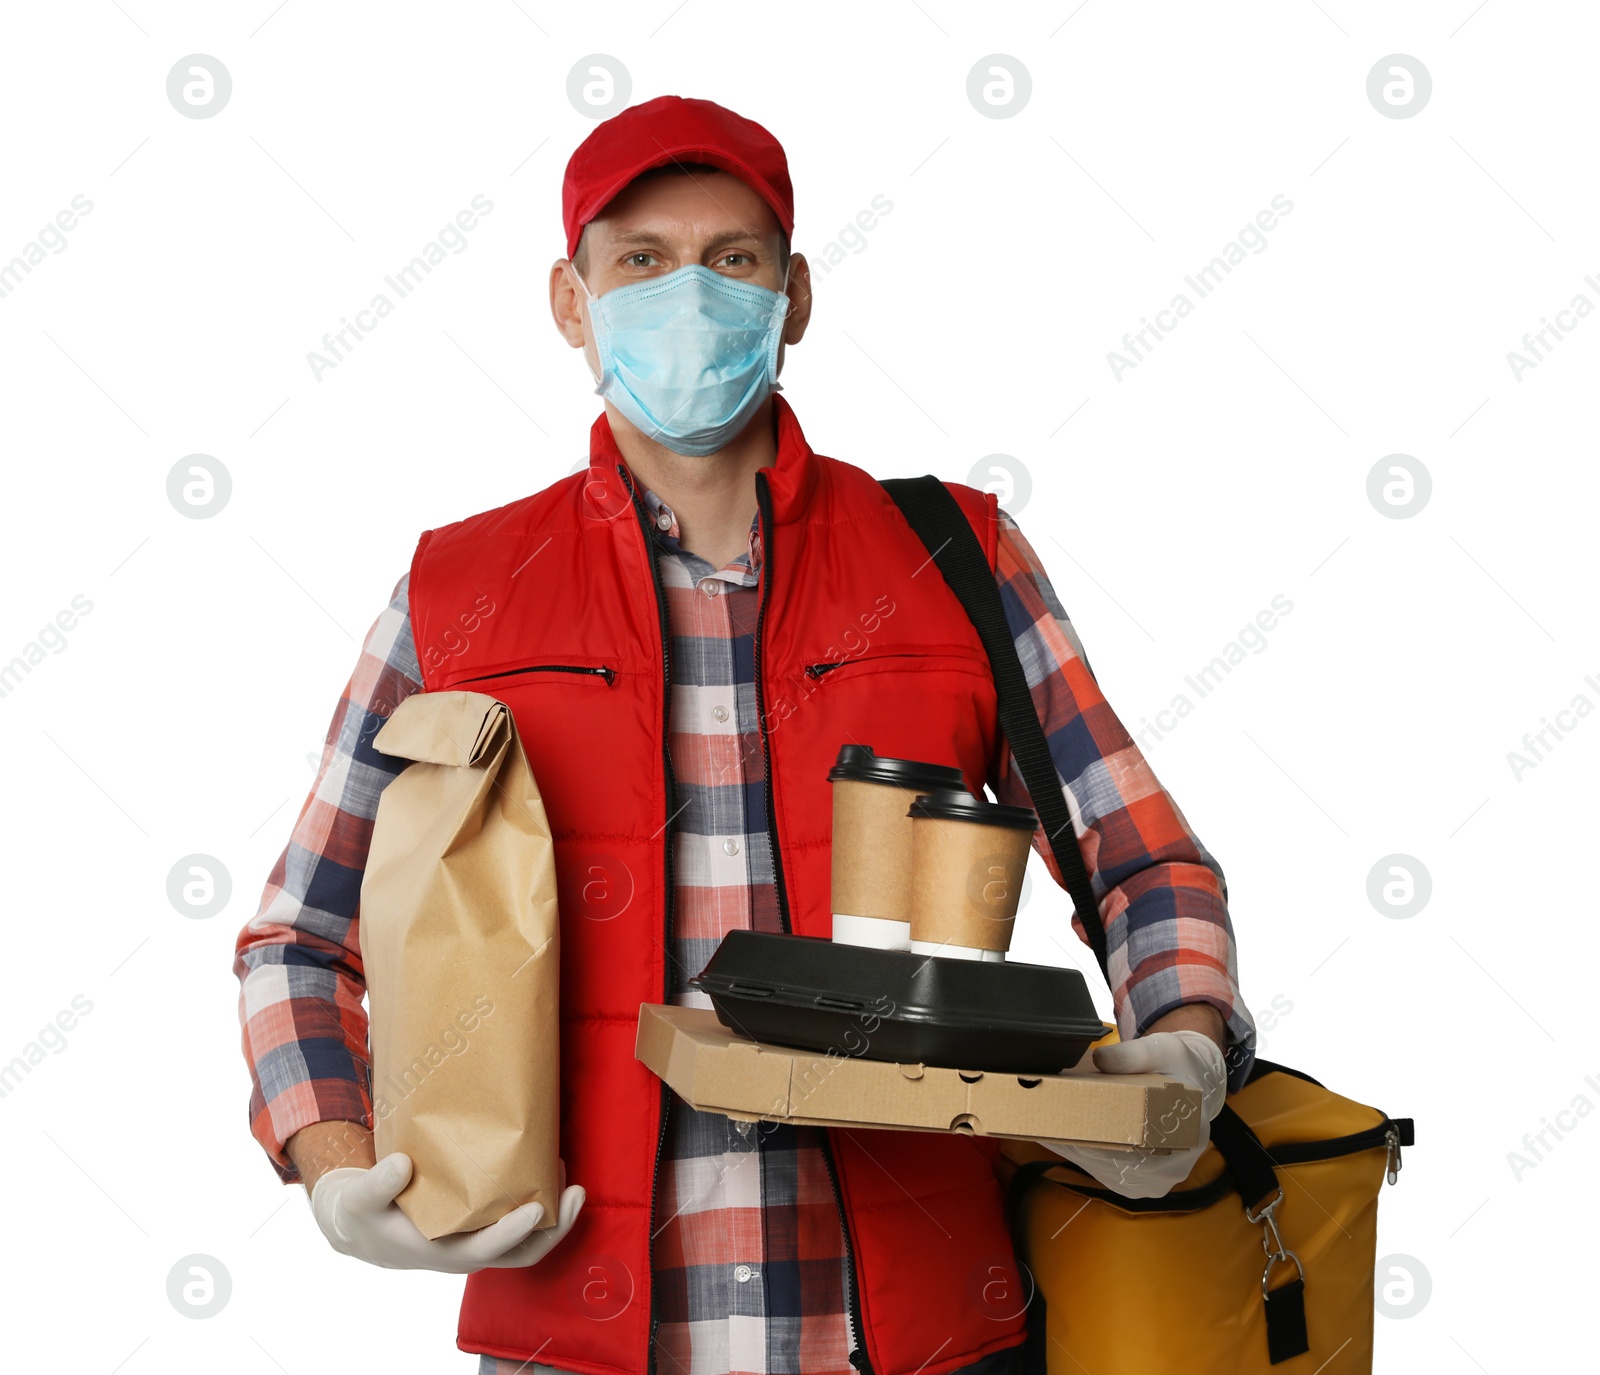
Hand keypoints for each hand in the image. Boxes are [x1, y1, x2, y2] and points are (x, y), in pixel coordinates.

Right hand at [309, 1152, 585, 1271]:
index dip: (512, 1231)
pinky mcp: (483, 1226)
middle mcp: (467, 1251)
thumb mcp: (360, 1199)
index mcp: (441, 1252)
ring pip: (528, 1242)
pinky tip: (548, 1172)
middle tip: (576, 1192)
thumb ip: (377, 1184)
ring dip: (555, 1217)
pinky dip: (541, 1204)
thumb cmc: (364, 1213)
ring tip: (571, 1180)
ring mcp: (479, 1241)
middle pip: (522, 1253)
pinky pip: (520, 1223)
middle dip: (554, 1228)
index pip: (485, 1249)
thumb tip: (400, 1165)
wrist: (364, 1227)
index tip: (535, 1207)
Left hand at [1037, 1028, 1227, 1199]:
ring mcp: (1152, 1180)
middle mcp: (1172, 1170)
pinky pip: (1104, 1170)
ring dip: (1076, 1151)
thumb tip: (1101, 1060)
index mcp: (1188, 1140)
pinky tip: (1059, 1135)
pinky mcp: (1136, 1179)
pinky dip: (1081, 1153)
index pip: (1138, 1150)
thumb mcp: (1163, 1050)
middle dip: (1080, 1144)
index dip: (1100, 1138)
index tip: (1067, 1125)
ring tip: (1046, 1128)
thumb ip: (1134, 1055)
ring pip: (1105, 1170)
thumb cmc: (1178, 1066)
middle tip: (1045, 1124)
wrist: (1191, 1082)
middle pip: (1116, 1164)